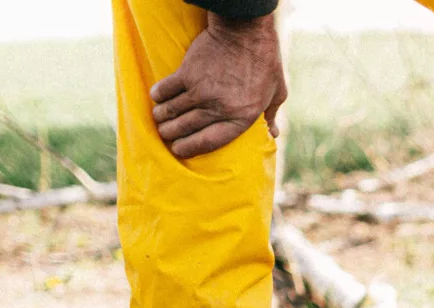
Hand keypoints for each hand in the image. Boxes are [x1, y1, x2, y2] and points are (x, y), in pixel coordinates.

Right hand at [150, 13, 286, 158]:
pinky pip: (165, 90)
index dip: (190, 148)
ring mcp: (201, 91)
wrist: (245, 32)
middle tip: (165, 134)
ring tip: (159, 118)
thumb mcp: (277, 92)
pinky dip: (158, 95)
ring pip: (172, 111)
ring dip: (161, 116)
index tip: (179, 150)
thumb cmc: (264, 62)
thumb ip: (271, 115)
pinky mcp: (187, 73)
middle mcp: (219, 108)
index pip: (210, 142)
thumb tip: (273, 135)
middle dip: (170, 134)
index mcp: (242, 118)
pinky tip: (156, 98)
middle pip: (186, 128)